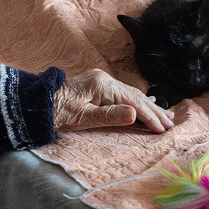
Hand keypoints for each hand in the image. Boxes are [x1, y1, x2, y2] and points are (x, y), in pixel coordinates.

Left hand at [54, 69, 175, 132]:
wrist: (36, 104)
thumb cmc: (56, 113)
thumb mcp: (82, 118)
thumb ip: (110, 116)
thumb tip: (135, 113)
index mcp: (102, 85)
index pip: (133, 101)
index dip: (149, 116)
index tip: (163, 128)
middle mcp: (104, 80)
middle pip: (135, 96)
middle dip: (154, 111)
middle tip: (171, 123)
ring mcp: (101, 82)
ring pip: (131, 95)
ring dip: (148, 106)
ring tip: (165, 115)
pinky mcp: (97, 87)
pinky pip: (122, 94)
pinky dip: (136, 101)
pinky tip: (145, 103)